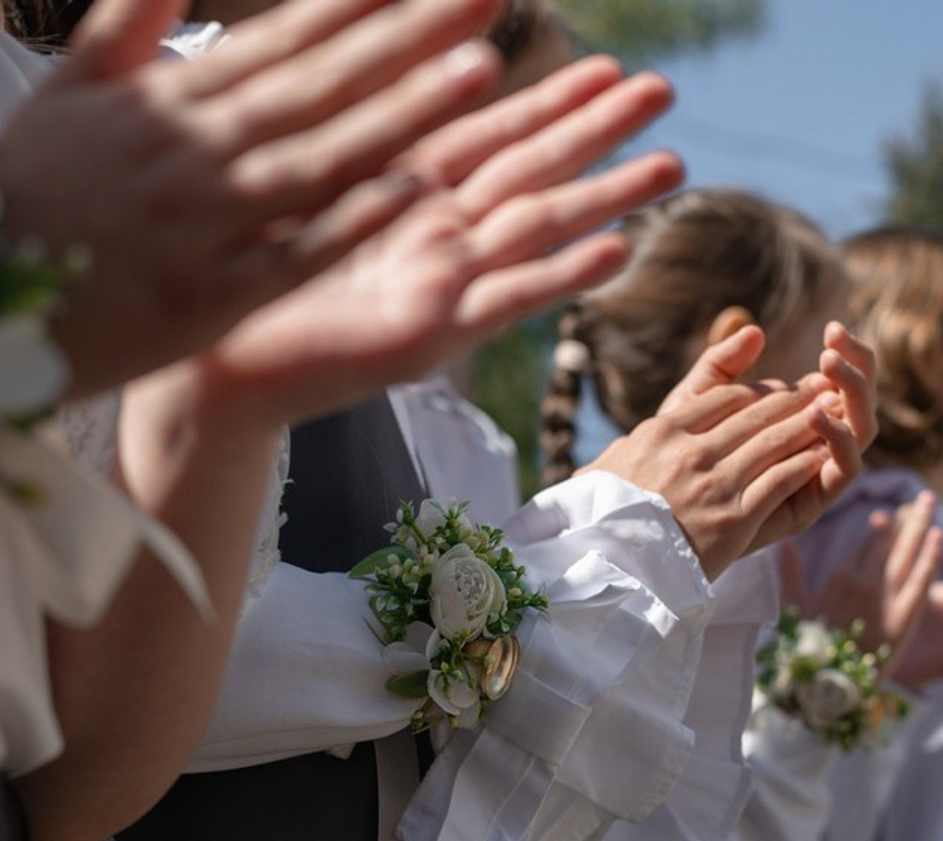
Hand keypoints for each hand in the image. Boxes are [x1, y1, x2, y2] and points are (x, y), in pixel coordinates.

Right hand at [0, 0, 506, 395]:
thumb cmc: (27, 199)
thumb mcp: (66, 100)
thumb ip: (124, 33)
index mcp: (168, 103)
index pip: (281, 42)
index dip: (355, 4)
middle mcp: (196, 151)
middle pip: (322, 86)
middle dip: (408, 41)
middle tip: (484, 1)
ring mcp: (206, 222)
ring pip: (323, 157)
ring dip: (403, 113)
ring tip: (477, 73)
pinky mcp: (210, 296)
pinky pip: (295, 253)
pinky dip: (352, 222)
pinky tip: (414, 190)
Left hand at [189, 55, 682, 426]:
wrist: (214, 367)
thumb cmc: (239, 279)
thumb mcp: (286, 185)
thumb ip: (331, 133)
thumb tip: (345, 53)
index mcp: (401, 190)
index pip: (489, 130)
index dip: (548, 98)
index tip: (602, 63)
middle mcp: (434, 234)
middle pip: (530, 169)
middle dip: (596, 132)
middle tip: (662, 93)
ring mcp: (439, 285)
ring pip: (535, 229)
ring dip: (602, 197)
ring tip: (670, 165)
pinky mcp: (429, 336)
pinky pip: (503, 300)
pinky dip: (557, 276)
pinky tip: (615, 252)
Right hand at [593, 325, 866, 578]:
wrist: (607, 571)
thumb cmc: (598, 524)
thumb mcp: (603, 469)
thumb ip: (624, 448)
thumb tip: (627, 445)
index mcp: (660, 432)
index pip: (722, 397)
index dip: (757, 391)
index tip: (777, 390)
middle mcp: (690, 451)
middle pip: (755, 413)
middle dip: (792, 400)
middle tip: (818, 391)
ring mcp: (714, 483)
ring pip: (773, 441)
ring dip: (807, 426)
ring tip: (830, 415)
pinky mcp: (734, 517)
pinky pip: (780, 481)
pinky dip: (804, 465)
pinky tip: (822, 457)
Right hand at [779, 491, 942, 653]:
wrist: (828, 686)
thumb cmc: (807, 651)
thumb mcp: (793, 609)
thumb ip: (790, 574)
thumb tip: (782, 544)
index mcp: (838, 578)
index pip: (864, 544)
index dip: (878, 529)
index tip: (886, 517)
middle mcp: (864, 581)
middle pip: (889, 542)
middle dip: (906, 519)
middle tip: (923, 497)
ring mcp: (886, 597)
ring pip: (908, 552)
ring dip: (921, 526)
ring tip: (931, 504)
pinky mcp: (906, 615)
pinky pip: (922, 578)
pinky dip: (931, 555)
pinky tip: (939, 535)